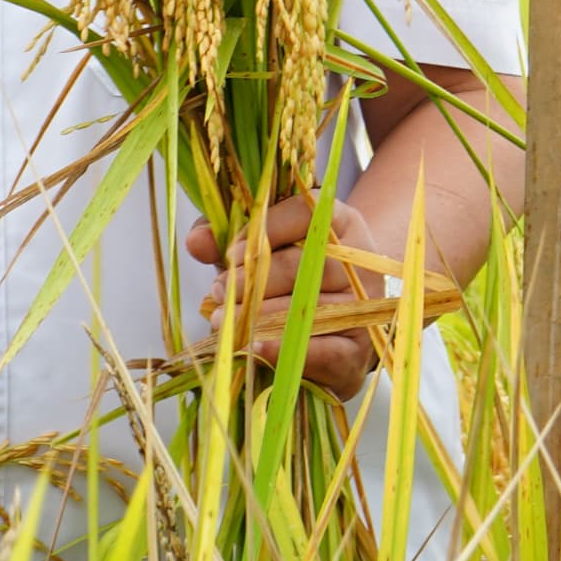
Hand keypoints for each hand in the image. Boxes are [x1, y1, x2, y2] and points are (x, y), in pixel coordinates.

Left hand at [187, 192, 392, 399]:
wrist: (340, 326)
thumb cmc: (291, 280)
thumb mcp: (260, 251)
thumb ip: (226, 238)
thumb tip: (196, 240)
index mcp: (340, 223)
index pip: (307, 210)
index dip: (266, 229)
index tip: (231, 253)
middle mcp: (360, 260)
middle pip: (304, 262)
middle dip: (252, 280)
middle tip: (218, 293)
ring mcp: (364, 306)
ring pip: (307, 308)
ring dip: (257, 318)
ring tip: (222, 323)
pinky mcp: (358, 349)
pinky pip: (324, 350)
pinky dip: (285, 349)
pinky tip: (253, 349)